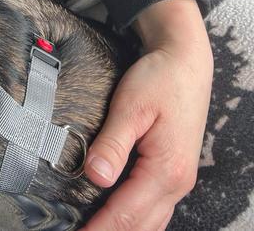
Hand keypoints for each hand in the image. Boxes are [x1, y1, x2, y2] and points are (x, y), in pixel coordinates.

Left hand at [82, 0, 212, 230]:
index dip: (98, 229)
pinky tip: (114, 215)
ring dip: (122, 228)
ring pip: (150, 221)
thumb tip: (96, 177)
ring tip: (92, 229)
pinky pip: (154, 207)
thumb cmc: (160, 80)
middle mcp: (177, 182)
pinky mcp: (173, 171)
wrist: (185, 63)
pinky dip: (134, 218)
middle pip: (140, 225)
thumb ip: (112, 143)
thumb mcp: (131, 107)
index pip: (126, 213)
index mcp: (167, 170)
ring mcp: (178, 179)